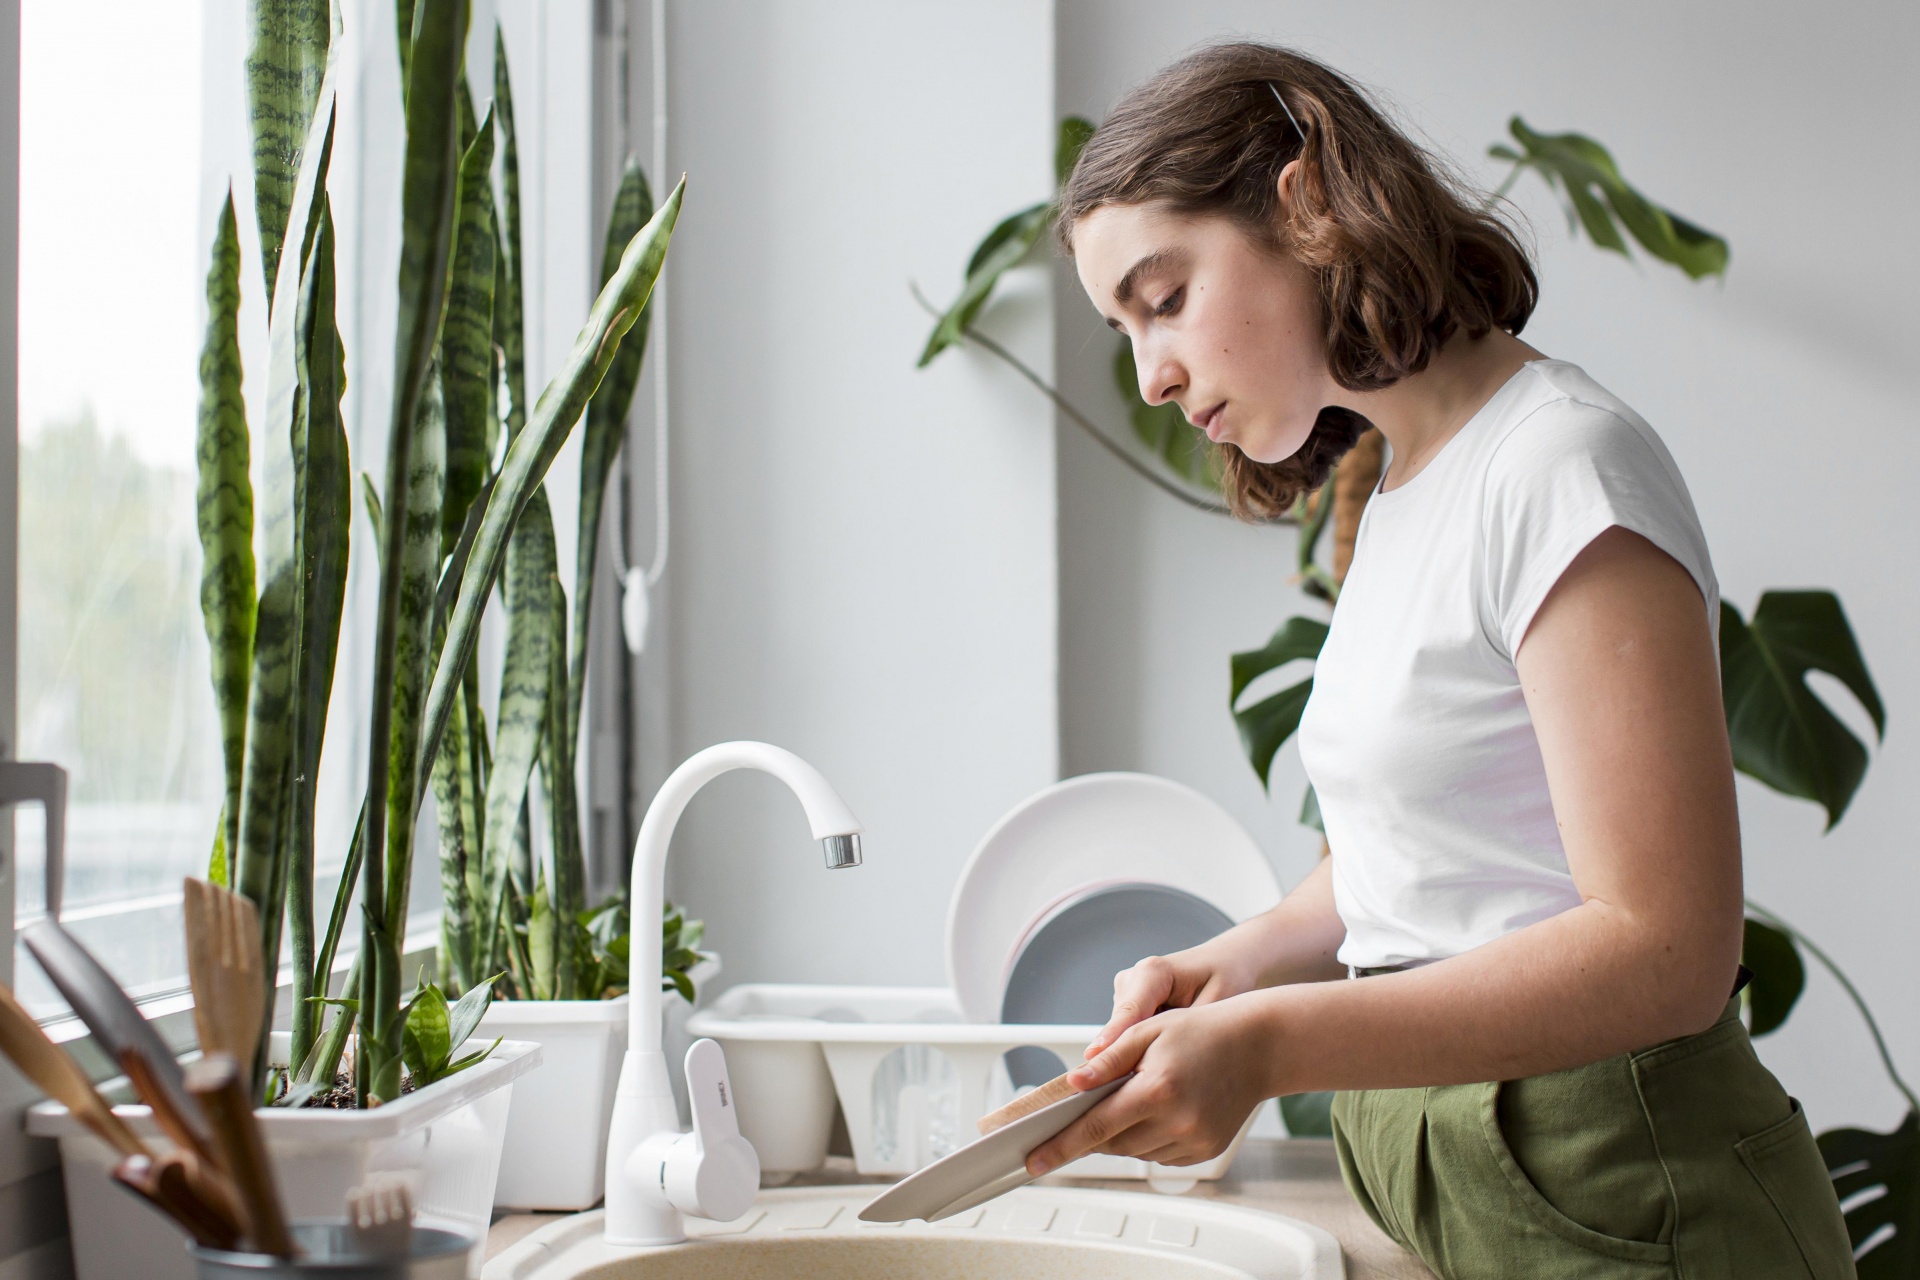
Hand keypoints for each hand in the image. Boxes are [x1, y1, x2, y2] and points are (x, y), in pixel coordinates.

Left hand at [1028, 995, 1276, 1174]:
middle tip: (1076, 1117)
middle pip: (1112, 1143)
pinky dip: (1146, 1140)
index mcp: (1156, 1089)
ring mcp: (1193, 1141)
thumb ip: (1108, 1060)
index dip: (1059, 1146)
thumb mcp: (1148, 1031)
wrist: (1259, 1048)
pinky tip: (1155, 1113)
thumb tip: (1072, 1083)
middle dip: (1089, 1134)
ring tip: (1130, 1102)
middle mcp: (1176, 1122)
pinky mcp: (1204, 1151)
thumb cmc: (1205, 1031)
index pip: (1094, 1127)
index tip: (1034, 1161)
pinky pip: (1159, 1156)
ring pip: (1135, 1152)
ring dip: (1120, 1135)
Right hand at [1084, 944, 1257, 1061]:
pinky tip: (1165, 1062)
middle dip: (1128, 1057)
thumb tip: (1160, 1063)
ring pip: (1121, 1036)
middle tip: (1143, 1091)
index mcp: (1154, 972)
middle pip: (1119, 1029)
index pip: (1128, 1012)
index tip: (1095, 1064)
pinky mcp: (1129, 1006)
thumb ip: (1185, 1032)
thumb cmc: (1226, 980)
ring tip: (1169, 1073)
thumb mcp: (1214, 1006)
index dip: (1112, 1041)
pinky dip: (1142, 1052)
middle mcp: (1134, 979)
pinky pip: (1128, 1036)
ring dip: (1138, 1056)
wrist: (1228, 964)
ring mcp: (1128, 992)